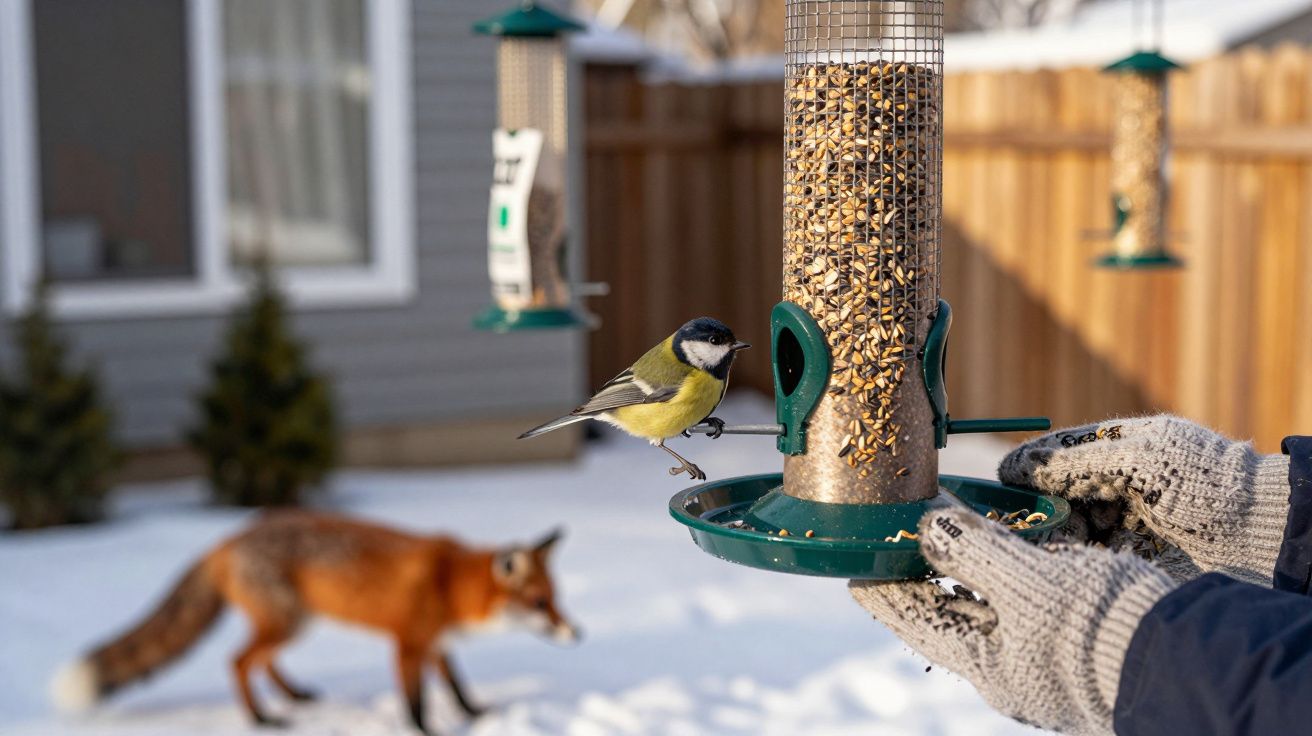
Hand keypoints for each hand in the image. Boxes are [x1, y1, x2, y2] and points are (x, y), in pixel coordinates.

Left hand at [851, 508, 1174, 735]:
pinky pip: (1030, 598)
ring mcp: (1044, 656)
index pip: (914, 618)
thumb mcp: (1031, 586)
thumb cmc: (1102, 630)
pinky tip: (1010, 543)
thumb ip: (975, 553)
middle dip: (924, 571)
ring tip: (943, 530)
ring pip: (991, 602)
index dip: (882, 586)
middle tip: (897, 535)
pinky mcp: (1077, 637)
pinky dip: (1012, 567)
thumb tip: (927, 524)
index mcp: (988, 665)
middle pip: (949, 609)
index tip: (852, 563)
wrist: (1191, 660)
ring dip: (968, 564)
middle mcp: (1010, 666)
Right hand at [998, 416, 1289, 584]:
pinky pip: (1085, 561)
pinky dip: (1070, 564)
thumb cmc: (1205, 485)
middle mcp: (1116, 488)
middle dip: (1033, 511)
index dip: (1025, 471)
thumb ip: (1076, 461)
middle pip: (1054, 499)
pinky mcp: (1130, 563)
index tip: (997, 484)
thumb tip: (1014, 467)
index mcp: (1118, 451)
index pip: (1055, 458)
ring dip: (1048, 540)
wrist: (1261, 537)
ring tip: (1033, 549)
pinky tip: (1060, 568)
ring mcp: (1122, 527)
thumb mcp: (1140, 459)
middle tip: (1011, 525)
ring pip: (1065, 533)